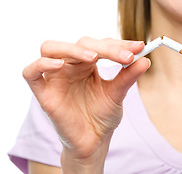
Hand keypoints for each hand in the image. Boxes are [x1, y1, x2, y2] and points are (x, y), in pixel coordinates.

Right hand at [22, 37, 149, 169]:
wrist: (93, 141)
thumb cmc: (103, 115)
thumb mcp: (118, 93)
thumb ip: (129, 76)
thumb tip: (145, 59)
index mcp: (88, 64)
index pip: (101, 44)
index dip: (119, 44)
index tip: (140, 47)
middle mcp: (71, 66)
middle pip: (80, 43)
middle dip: (105, 48)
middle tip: (126, 56)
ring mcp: (56, 77)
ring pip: (51, 48)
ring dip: (73, 49)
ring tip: (94, 57)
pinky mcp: (44, 93)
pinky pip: (31, 72)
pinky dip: (42, 64)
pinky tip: (60, 65)